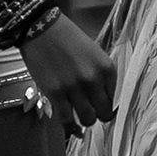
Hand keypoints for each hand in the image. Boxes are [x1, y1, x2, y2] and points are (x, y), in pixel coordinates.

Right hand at [20, 11, 116, 129]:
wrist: (41, 28)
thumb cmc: (67, 39)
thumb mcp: (93, 53)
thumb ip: (100, 75)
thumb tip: (102, 99)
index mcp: (106, 68)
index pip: (115, 98)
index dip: (108, 105)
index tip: (101, 106)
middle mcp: (93, 79)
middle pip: (104, 114)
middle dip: (99, 116)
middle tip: (92, 113)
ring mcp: (74, 88)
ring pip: (87, 120)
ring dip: (84, 121)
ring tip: (80, 117)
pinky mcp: (55, 93)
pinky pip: (67, 120)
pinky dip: (70, 127)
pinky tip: (70, 127)